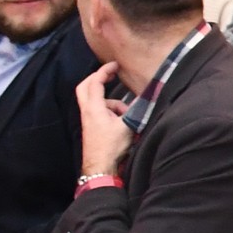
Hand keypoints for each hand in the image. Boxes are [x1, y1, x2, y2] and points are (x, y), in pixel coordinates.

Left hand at [73, 62, 131, 177]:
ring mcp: (88, 120)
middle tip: (110, 75)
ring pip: (94, 100)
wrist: (100, 167)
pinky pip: (98, 111)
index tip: (115, 65)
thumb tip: (148, 97)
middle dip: (97, 78)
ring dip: (109, 99)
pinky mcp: (91, 127)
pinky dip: (109, 110)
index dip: (104, 71)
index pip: (95, 82)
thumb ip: (136, 109)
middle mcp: (87, 111)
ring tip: (126, 110)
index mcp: (94, 108)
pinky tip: (122, 121)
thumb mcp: (127, 126)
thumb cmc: (111, 147)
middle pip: (85, 87)